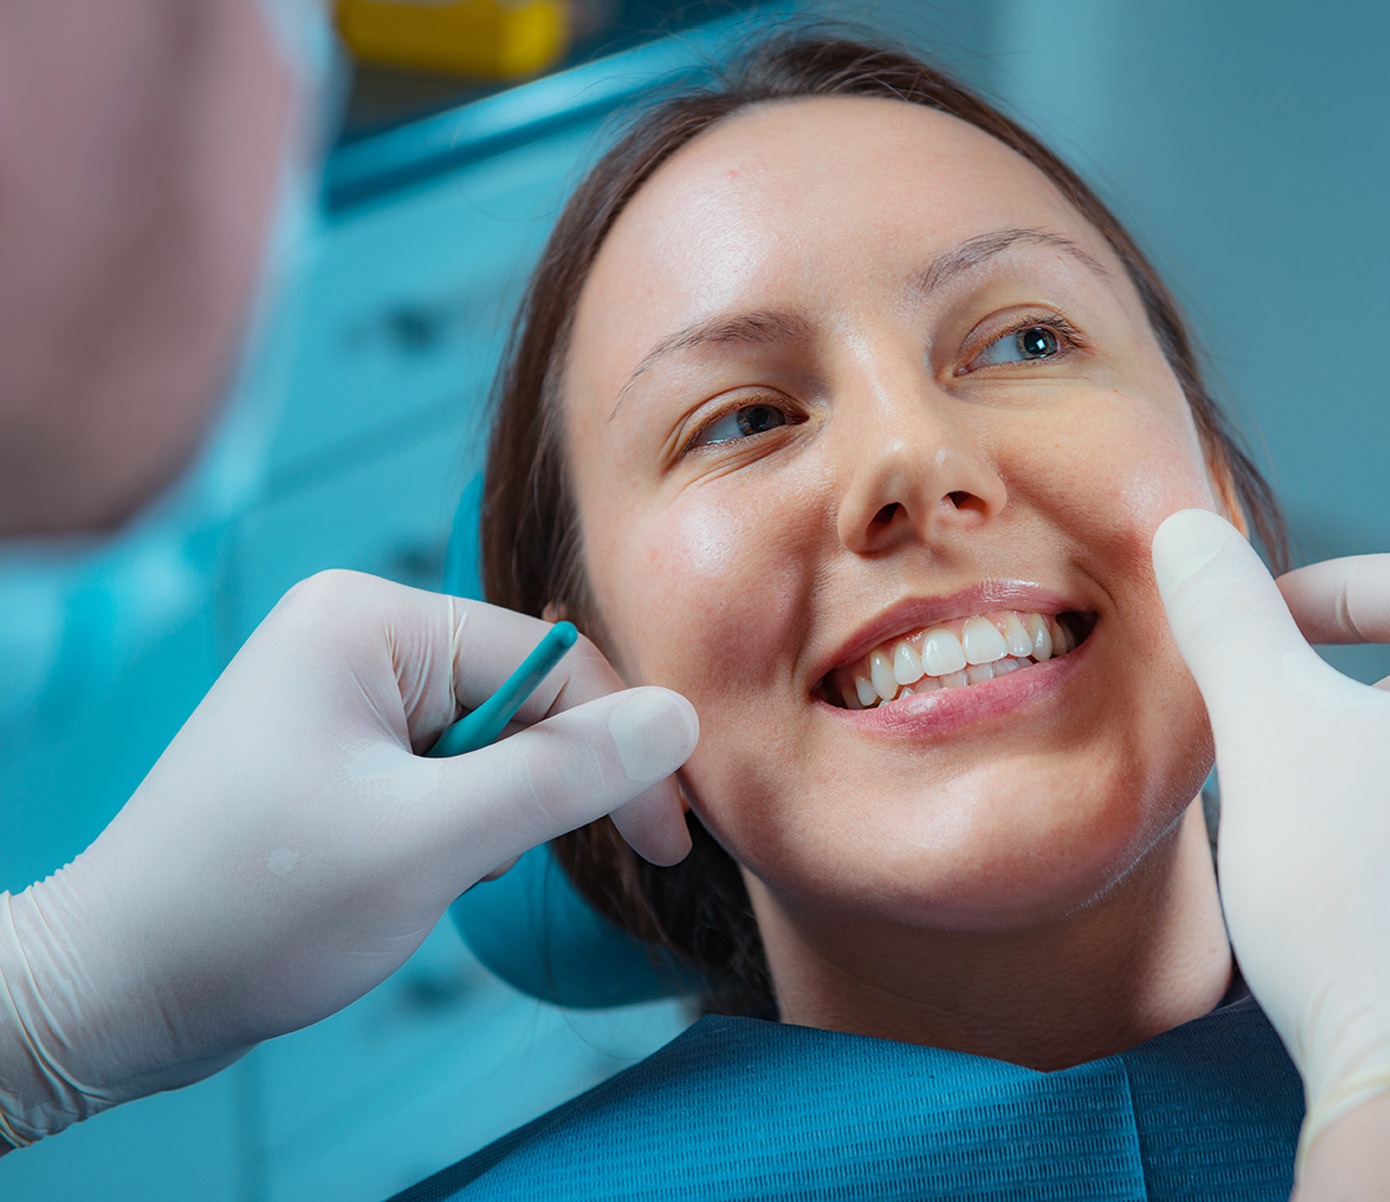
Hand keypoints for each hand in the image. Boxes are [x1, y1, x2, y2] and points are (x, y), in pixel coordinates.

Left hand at [0, 571, 696, 1147]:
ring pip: (492, 739)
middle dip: (546, 786)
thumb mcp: (433, 843)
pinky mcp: (339, 747)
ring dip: (501, 813)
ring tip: (443, 874)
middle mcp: (354, 635)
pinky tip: (421, 873)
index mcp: (367, 620)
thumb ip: (566, 776)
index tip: (667, 844)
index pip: (551, 662)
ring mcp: (342, 690)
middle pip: (523, 696)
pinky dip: (462, 826)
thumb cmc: (255, 912)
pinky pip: (448, 768)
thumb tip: (681, 722)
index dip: (622, 751)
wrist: (119, 993)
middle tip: (564, 869)